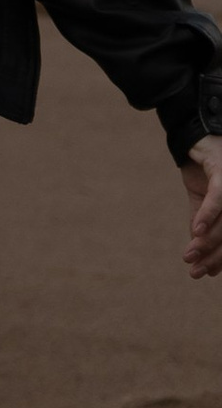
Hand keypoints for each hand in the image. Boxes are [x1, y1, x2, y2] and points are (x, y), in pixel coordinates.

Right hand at [185, 137, 221, 282]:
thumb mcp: (200, 196)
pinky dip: (207, 216)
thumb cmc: (204, 164)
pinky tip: (195, 232)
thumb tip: (196, 246)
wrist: (196, 134)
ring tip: (190, 256)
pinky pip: (219, 199)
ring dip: (207, 242)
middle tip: (194, 272)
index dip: (220, 258)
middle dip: (213, 256)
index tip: (204, 273)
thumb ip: (201, 219)